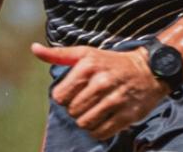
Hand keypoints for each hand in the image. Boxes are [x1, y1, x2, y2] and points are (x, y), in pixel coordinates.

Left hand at [31, 42, 168, 140]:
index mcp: (88, 65)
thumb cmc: (111, 63)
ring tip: (95, 110)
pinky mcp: (127, 115)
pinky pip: (101, 133)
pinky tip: (104, 119)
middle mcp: (102, 81)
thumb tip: (34, 48)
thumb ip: (59, 54)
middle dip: (76, 109)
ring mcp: (116, 98)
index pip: (60, 96)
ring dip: (87, 121)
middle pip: (72, 111)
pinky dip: (99, 130)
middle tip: (87, 101)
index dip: (65, 98)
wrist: (148, 70)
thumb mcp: (86, 53)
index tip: (75, 92)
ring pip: (85, 124)